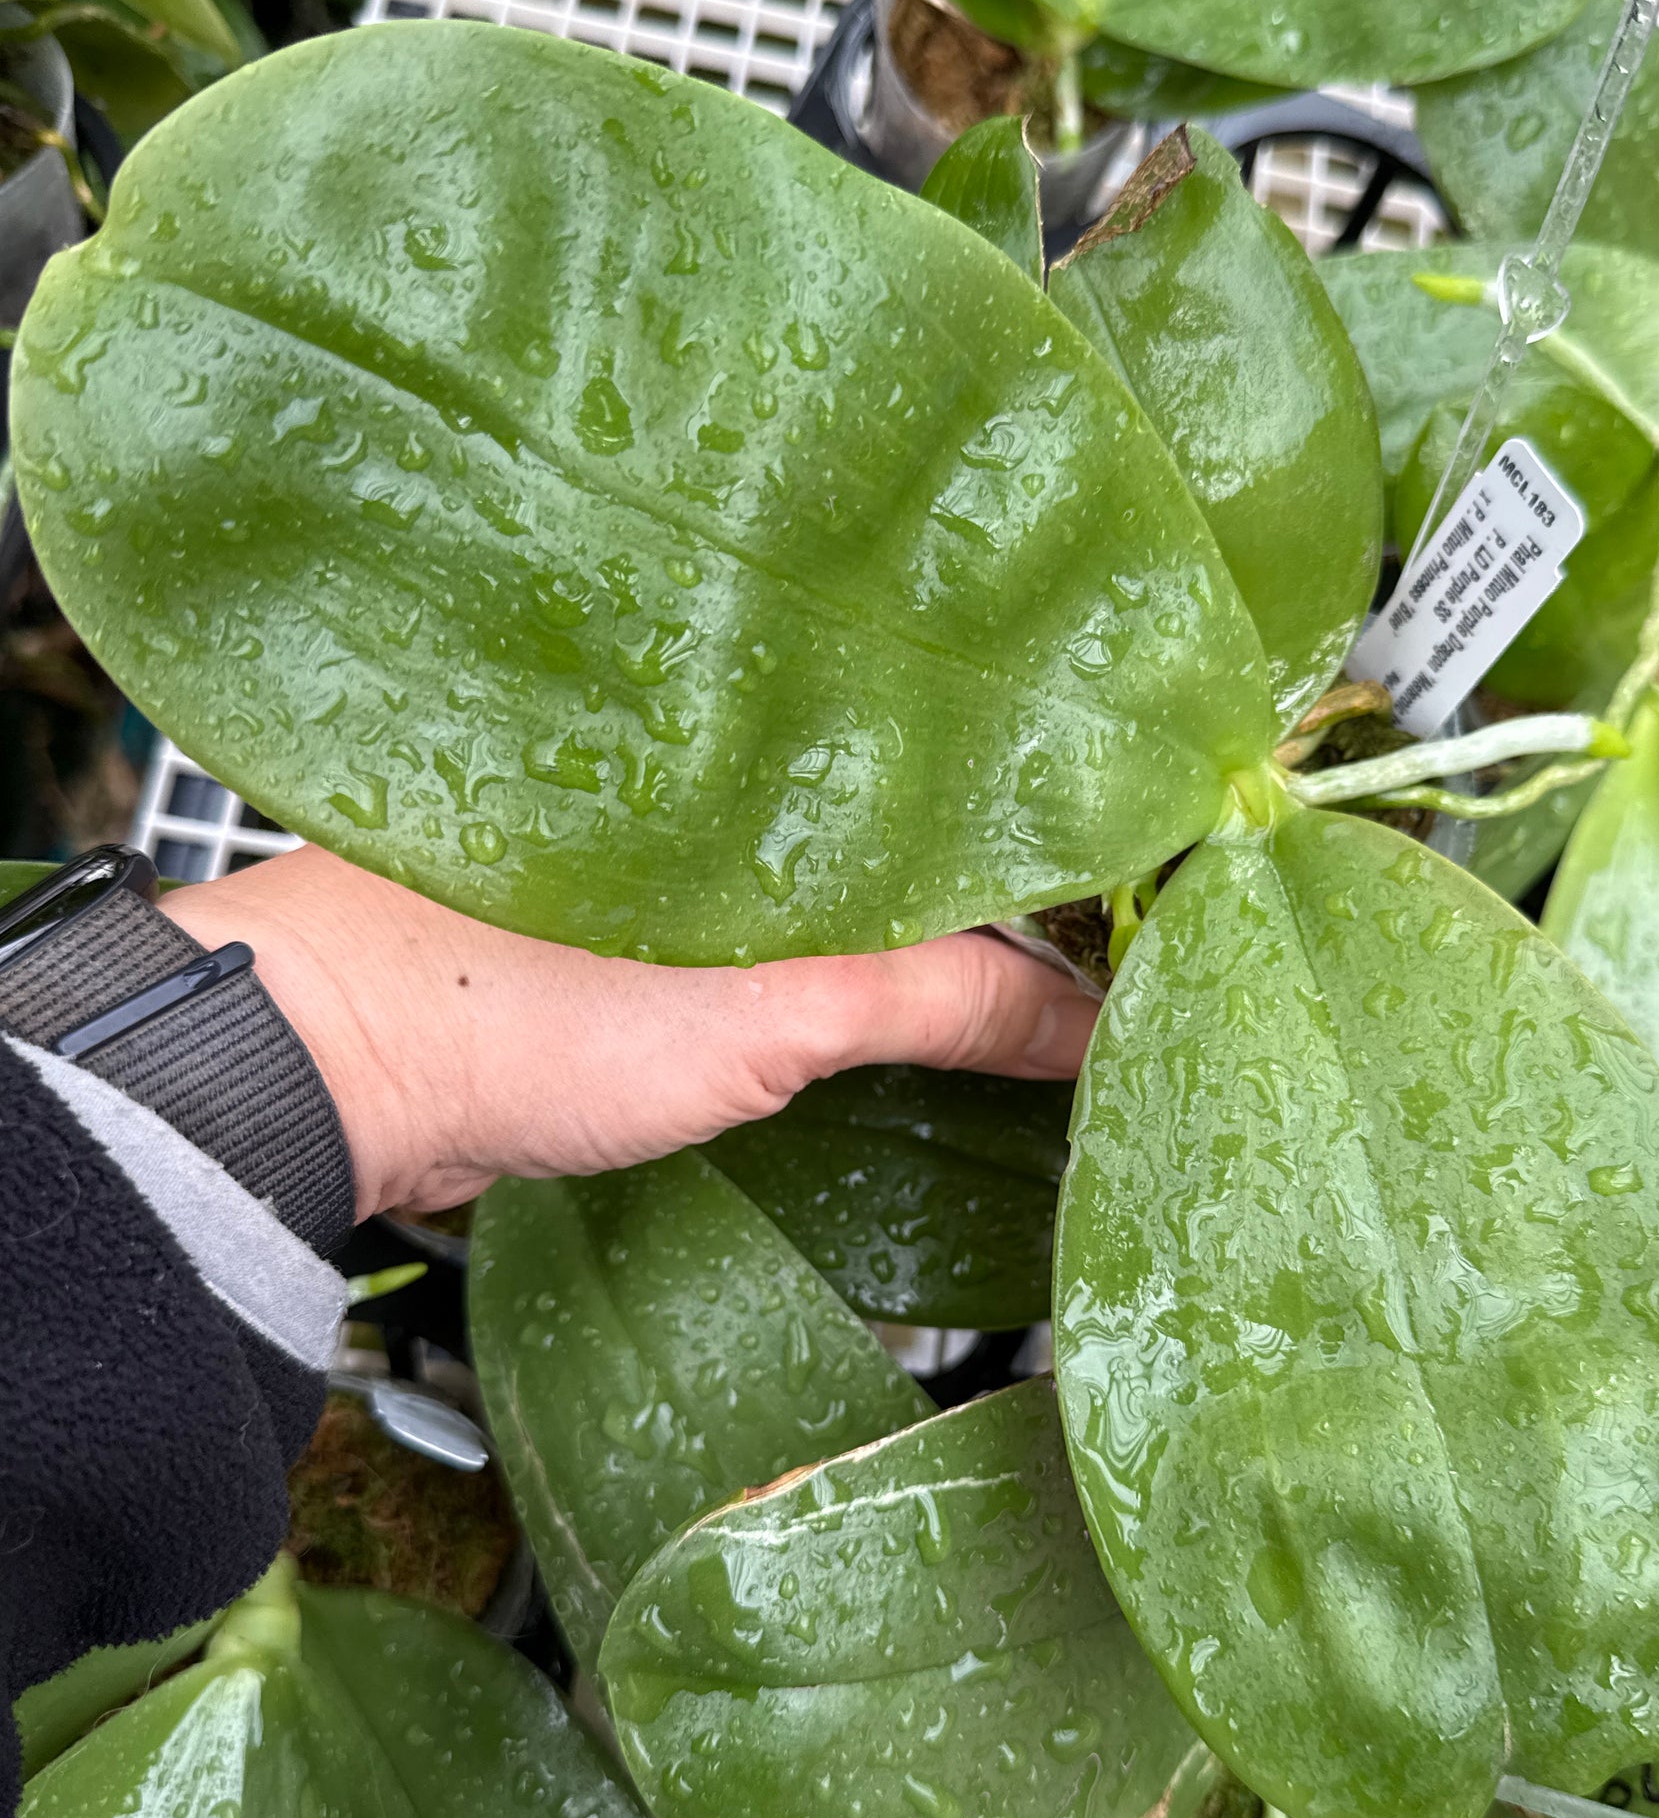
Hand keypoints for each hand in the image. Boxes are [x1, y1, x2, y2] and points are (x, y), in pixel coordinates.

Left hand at [162, 847, 1096, 1218]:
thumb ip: (948, 994)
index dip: (1084, 823)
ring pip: (862, 876)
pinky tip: (920, 1009)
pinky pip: (795, 934)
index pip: (980, 760)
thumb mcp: (777, 1007)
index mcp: (773, 735)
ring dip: (948, 930)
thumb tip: (1097, 1019)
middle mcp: (734, 771)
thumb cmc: (520, 1002)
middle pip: (932, 817)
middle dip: (1031, 877)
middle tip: (1143, 950)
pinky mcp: (643, 931)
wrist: (324, 1082)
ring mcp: (685, 849)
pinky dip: (865, 972)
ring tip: (1060, 984)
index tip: (1175, 889)